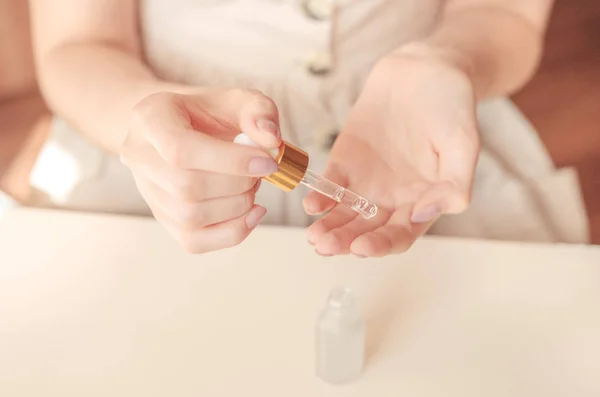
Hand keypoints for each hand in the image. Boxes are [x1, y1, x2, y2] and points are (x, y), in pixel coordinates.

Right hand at [120, 88, 281, 252]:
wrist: (187, 127)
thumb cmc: (211, 113)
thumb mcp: (238, 99)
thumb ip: (259, 111)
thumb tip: (271, 140)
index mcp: (150, 119)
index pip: (180, 149)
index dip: (231, 162)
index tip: (268, 162)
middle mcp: (139, 157)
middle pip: (186, 187)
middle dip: (238, 184)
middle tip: (261, 171)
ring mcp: (147, 191)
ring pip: (189, 216)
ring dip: (237, 206)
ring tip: (252, 185)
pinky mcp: (163, 218)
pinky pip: (194, 241)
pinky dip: (232, 232)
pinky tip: (252, 213)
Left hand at [303, 48, 479, 256]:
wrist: (424, 69)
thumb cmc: (452, 107)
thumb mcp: (464, 144)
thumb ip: (454, 184)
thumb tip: (426, 215)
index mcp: (423, 201)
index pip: (399, 234)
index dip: (381, 244)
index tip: (362, 247)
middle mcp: (392, 199)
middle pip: (366, 230)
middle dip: (345, 241)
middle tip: (326, 246)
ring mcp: (367, 182)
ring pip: (345, 213)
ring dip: (329, 227)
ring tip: (314, 237)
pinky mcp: (346, 162)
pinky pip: (332, 185)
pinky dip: (321, 196)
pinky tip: (310, 205)